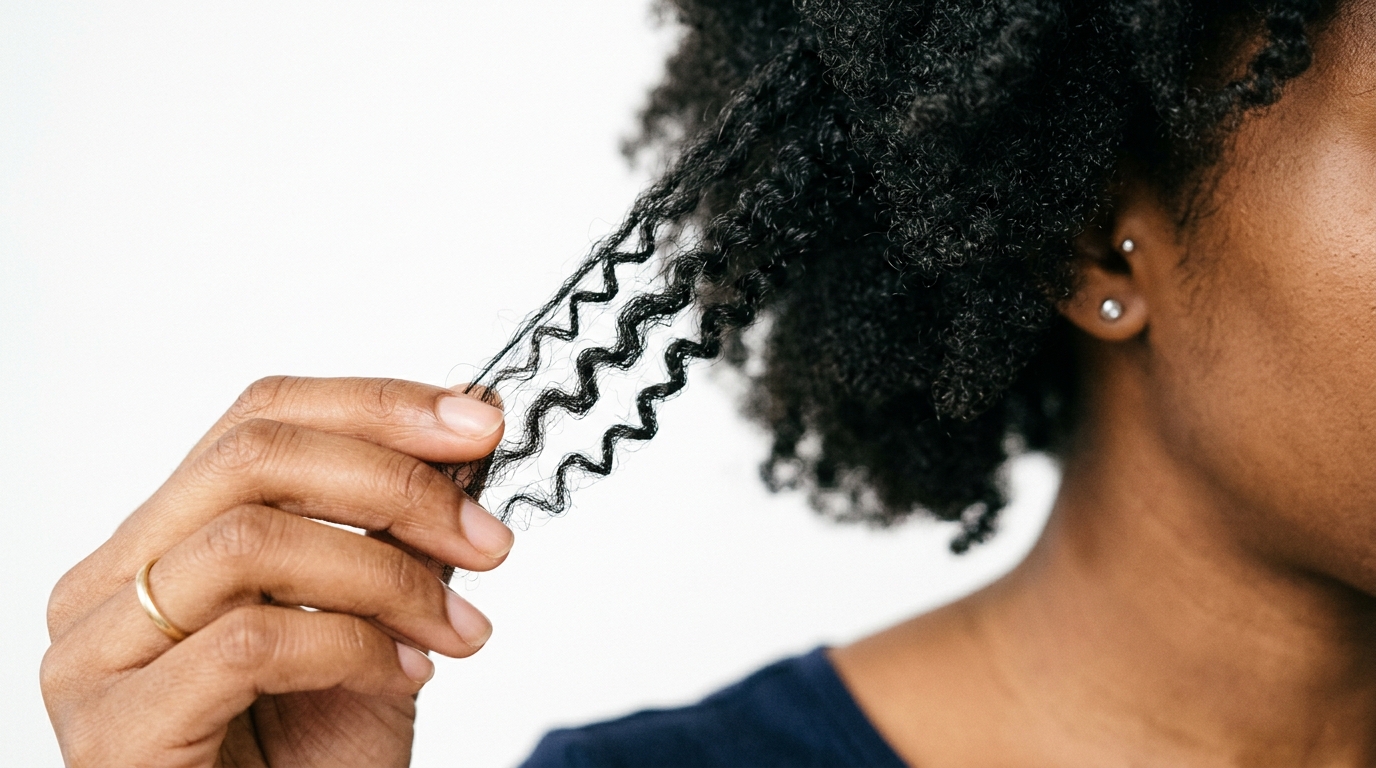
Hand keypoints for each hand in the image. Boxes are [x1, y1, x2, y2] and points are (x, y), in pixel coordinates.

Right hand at [41, 376, 511, 767]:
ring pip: (251, 541)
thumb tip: (467, 427)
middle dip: (397, 484)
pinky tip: (405, 677)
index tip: (479, 423)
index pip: (259, 418)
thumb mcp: (376, 620)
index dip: (377, 405)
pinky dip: (353, 647)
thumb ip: (399, 530)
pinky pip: (250, 643)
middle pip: (252, 457)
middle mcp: (108, 582)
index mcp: (163, 539)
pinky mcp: (115, 728)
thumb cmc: (313, 757)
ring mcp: (96, 654)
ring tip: (458, 630)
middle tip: (487, 538)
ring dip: (387, 577)